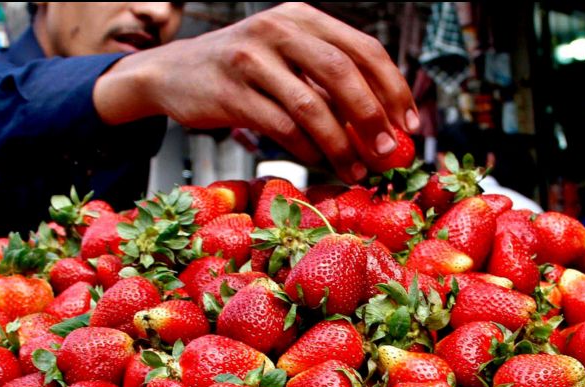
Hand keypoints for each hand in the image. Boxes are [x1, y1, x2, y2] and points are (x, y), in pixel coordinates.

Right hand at [93, 2, 418, 182]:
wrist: (173, 72)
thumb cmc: (241, 72)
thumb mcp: (285, 57)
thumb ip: (326, 79)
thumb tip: (384, 125)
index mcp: (301, 17)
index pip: (362, 48)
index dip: (393, 88)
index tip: (411, 126)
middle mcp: (277, 29)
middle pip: (341, 72)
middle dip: (372, 117)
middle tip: (390, 152)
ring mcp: (250, 59)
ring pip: (310, 104)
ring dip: (340, 143)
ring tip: (357, 169)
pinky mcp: (229, 92)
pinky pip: (279, 125)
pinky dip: (305, 148)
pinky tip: (317, 162)